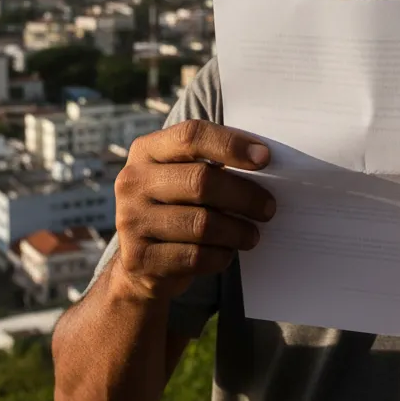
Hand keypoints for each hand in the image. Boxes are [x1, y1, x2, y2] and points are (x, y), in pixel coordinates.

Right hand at [113, 120, 275, 301]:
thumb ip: (209, 164)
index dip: (231, 144)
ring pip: (202, 224)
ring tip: (252, 234)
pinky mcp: (140, 258)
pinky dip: (221, 256)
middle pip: (201, 181)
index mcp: (145, 152)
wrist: (137, 264)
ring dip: (238, 231)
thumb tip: (262, 160)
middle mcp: (133, 182)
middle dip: (244, 195)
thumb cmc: (174, 209)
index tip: (265, 157)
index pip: (191, 136)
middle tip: (267, 208)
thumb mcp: (180, 177)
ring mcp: (132, 221)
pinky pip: (195, 257)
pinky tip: (227, 252)